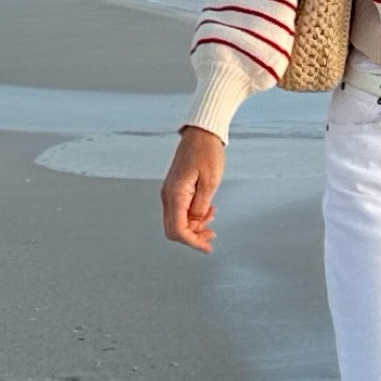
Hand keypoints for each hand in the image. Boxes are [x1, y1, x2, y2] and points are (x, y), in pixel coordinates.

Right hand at [161, 126, 224, 252]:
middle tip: (212, 235)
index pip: (177, 229)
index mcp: (175, 195)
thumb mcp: (210, 182)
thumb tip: (196, 222)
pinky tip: (208, 210)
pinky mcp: (175, 189)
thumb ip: (201, 206)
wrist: (201, 134)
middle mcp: (168, 196)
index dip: (192, 242)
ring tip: (213, 217)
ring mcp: (170, 193)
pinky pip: (181, 210)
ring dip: (195, 226)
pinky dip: (193, 215)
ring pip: (177, 221)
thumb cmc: (207, 153)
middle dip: (193, 236)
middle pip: (174, 229)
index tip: (207, 247)